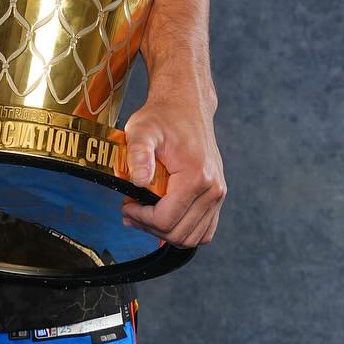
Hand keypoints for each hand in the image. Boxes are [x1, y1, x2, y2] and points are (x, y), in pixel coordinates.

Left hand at [119, 86, 225, 248]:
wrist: (186, 106)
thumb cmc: (162, 117)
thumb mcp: (142, 129)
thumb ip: (138, 153)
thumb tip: (138, 181)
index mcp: (196, 177)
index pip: (166, 219)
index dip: (141, 218)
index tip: (125, 204)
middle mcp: (213, 189)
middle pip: (179, 233)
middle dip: (149, 226)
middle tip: (130, 209)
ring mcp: (218, 194)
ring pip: (192, 237)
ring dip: (165, 232)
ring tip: (145, 212)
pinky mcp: (217, 196)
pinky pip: (204, 230)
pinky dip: (183, 230)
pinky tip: (163, 214)